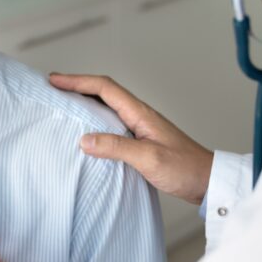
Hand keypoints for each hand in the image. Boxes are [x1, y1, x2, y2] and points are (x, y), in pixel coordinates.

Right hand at [49, 73, 213, 204]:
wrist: (208, 181)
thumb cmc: (185, 169)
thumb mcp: (149, 158)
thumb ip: (117, 147)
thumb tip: (84, 139)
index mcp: (140, 113)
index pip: (104, 88)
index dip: (78, 81)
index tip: (55, 79)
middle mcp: (139, 115)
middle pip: (103, 92)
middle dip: (77, 86)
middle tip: (53, 88)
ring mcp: (141, 127)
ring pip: (107, 108)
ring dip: (85, 103)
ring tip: (64, 106)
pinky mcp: (142, 141)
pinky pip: (113, 124)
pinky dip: (96, 122)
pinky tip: (88, 134)